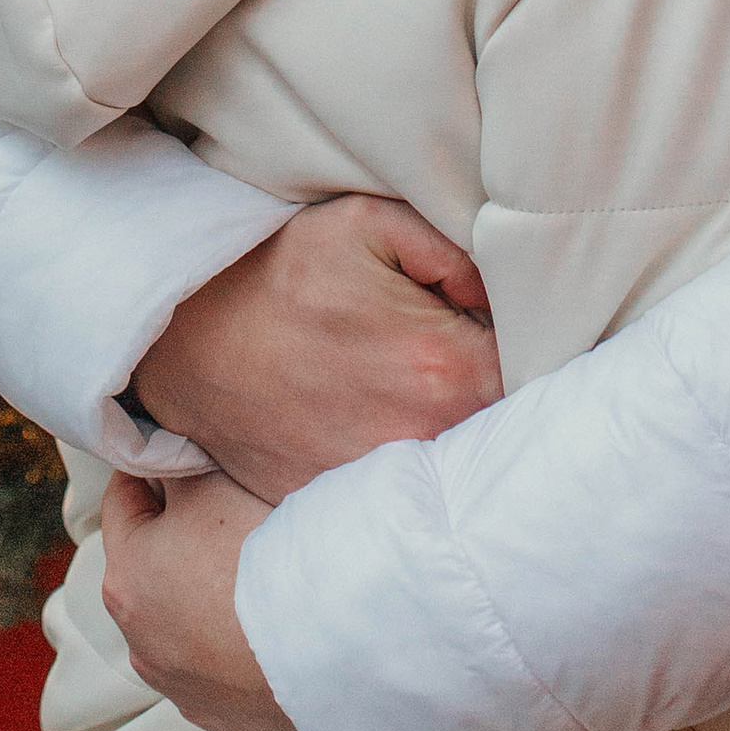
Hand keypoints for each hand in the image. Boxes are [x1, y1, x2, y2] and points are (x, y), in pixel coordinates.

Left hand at [100, 470, 309, 730]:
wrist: (330, 658)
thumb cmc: (263, 562)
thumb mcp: (215, 483)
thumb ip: (181, 462)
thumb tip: (171, 454)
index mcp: (126, 575)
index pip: (124, 496)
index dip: (158, 467)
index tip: (192, 456)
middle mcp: (139, 640)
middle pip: (152, 563)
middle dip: (183, 531)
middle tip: (233, 508)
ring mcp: (181, 688)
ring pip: (185, 620)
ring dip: (209, 595)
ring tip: (262, 573)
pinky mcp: (223, 720)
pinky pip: (222, 667)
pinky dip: (238, 645)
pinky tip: (277, 625)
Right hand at [133, 191, 500, 504]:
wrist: (186, 334)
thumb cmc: (282, 272)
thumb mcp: (369, 223)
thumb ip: (456, 249)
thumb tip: (505, 290)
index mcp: (448, 368)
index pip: (543, 372)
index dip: (533, 346)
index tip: (512, 332)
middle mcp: (425, 440)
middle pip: (507, 428)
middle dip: (503, 395)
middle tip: (471, 361)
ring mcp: (384, 485)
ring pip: (459, 468)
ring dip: (457, 436)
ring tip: (422, 393)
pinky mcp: (347, 506)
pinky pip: (403, 494)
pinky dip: (406, 469)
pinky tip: (380, 426)